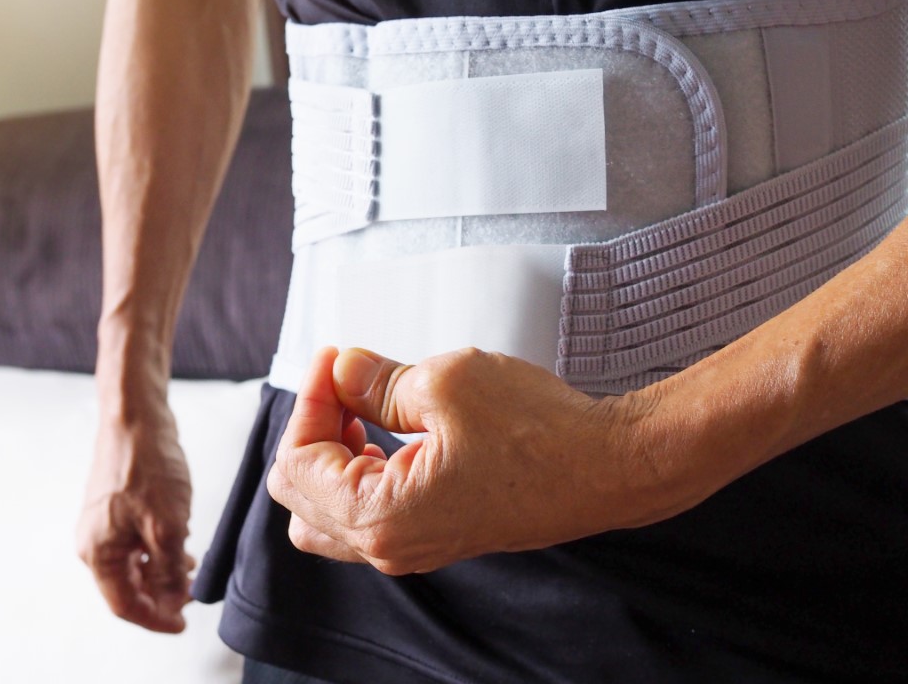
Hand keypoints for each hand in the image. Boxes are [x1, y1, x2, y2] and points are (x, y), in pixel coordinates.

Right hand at [76, 401, 194, 632]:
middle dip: (160, 596)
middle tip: (192, 599)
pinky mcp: (117, 506)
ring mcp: (104, 523)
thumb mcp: (168, 525)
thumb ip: (168, 568)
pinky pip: (136, 542)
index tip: (183, 624)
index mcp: (98, 552)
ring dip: (162, 574)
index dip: (155, 618)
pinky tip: (181, 549)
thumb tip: (172, 598)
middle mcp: (95, 541)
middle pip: (127, 586)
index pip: (125, 604)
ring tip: (192, 574)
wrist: (136, 419)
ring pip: (134, 563)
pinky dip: (158, 552)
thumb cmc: (149, 468)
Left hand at [267, 346, 712, 574]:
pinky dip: (363, 471)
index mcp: (380, 516)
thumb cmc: (542, 433)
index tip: (334, 360)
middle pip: (301, 495)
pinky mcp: (437, 535)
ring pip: (330, 511)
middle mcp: (390, 546)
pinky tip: (391, 432)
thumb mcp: (446, 382)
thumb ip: (375, 380)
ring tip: (363, 406)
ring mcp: (414, 546)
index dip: (309, 400)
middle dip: (313, 428)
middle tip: (343, 380)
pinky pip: (371, 514)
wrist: (610, 467)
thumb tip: (341, 369)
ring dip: (333, 455)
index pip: (297, 463)